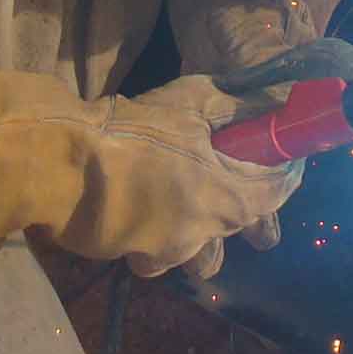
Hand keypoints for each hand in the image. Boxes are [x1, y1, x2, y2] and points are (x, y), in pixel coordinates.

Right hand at [116, 74, 301, 278]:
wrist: (65, 161)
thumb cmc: (137, 128)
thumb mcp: (196, 101)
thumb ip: (242, 105)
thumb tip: (283, 96)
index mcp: (228, 196)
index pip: (278, 192)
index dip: (287, 171)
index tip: (287, 154)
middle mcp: (206, 233)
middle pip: (240, 224)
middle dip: (244, 203)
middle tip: (232, 174)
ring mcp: (169, 252)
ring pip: (200, 249)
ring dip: (202, 231)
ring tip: (186, 200)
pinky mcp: (134, 257)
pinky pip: (160, 254)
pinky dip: (160, 237)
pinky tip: (146, 212)